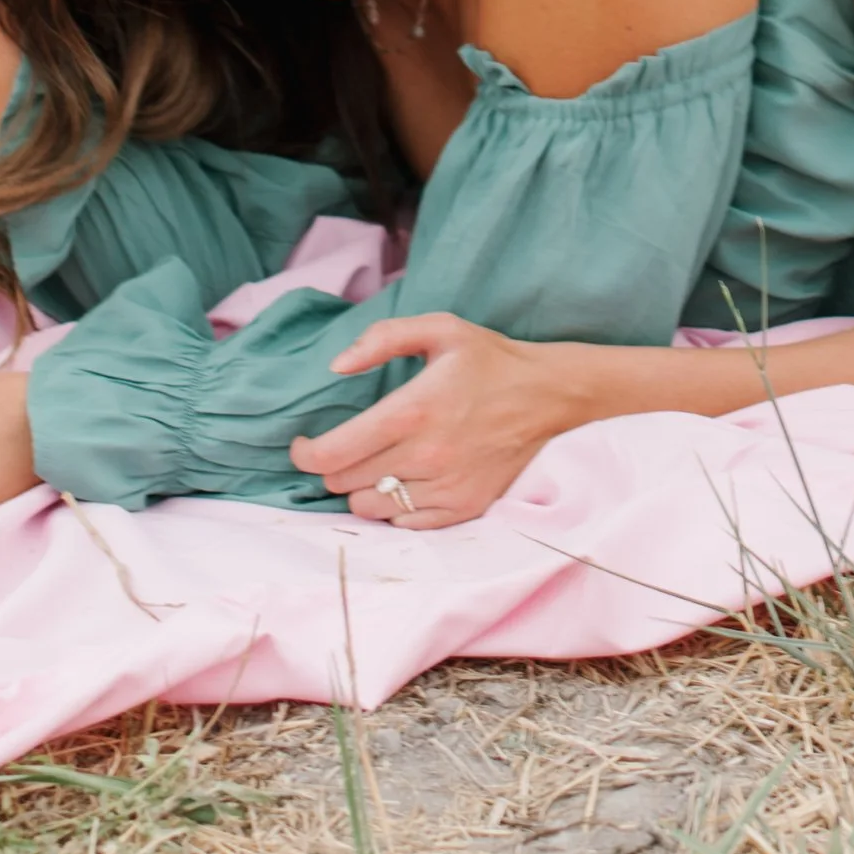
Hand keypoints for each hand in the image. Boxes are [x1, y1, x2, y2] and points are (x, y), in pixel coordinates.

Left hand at [293, 313, 576, 526]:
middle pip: (344, 483)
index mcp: (412, 411)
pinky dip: (395, 508)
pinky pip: (405, 524)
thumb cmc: (490, 360)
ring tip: (377, 465)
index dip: (305, 454)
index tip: (304, 444)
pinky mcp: (464, 508)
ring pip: (370, 508)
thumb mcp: (441, 329)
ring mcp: (446, 488)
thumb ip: (383, 338)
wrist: (550, 396)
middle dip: (334, 466)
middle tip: (347, 447)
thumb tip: (337, 366)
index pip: (332, 454)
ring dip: (362, 489)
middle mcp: (425, 456)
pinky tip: (406, 481)